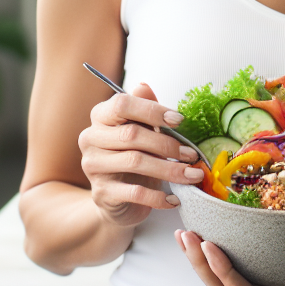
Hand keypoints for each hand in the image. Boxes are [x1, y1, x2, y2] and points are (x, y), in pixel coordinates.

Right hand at [78, 83, 202, 226]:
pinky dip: (158, 196)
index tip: (180, 120)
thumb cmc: (135, 156)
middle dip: (168, 144)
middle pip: (132, 134)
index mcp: (101, 117)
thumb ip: (145, 109)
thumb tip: (144, 86)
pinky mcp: (101, 193)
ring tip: (193, 175)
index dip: (152, 110)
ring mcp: (93, 166)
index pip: (122, 104)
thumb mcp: (143, 130)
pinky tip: (175, 199)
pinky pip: (133, 192)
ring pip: (134, 162)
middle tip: (192, 154)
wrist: (119, 200)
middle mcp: (91, 138)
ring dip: (169, 169)